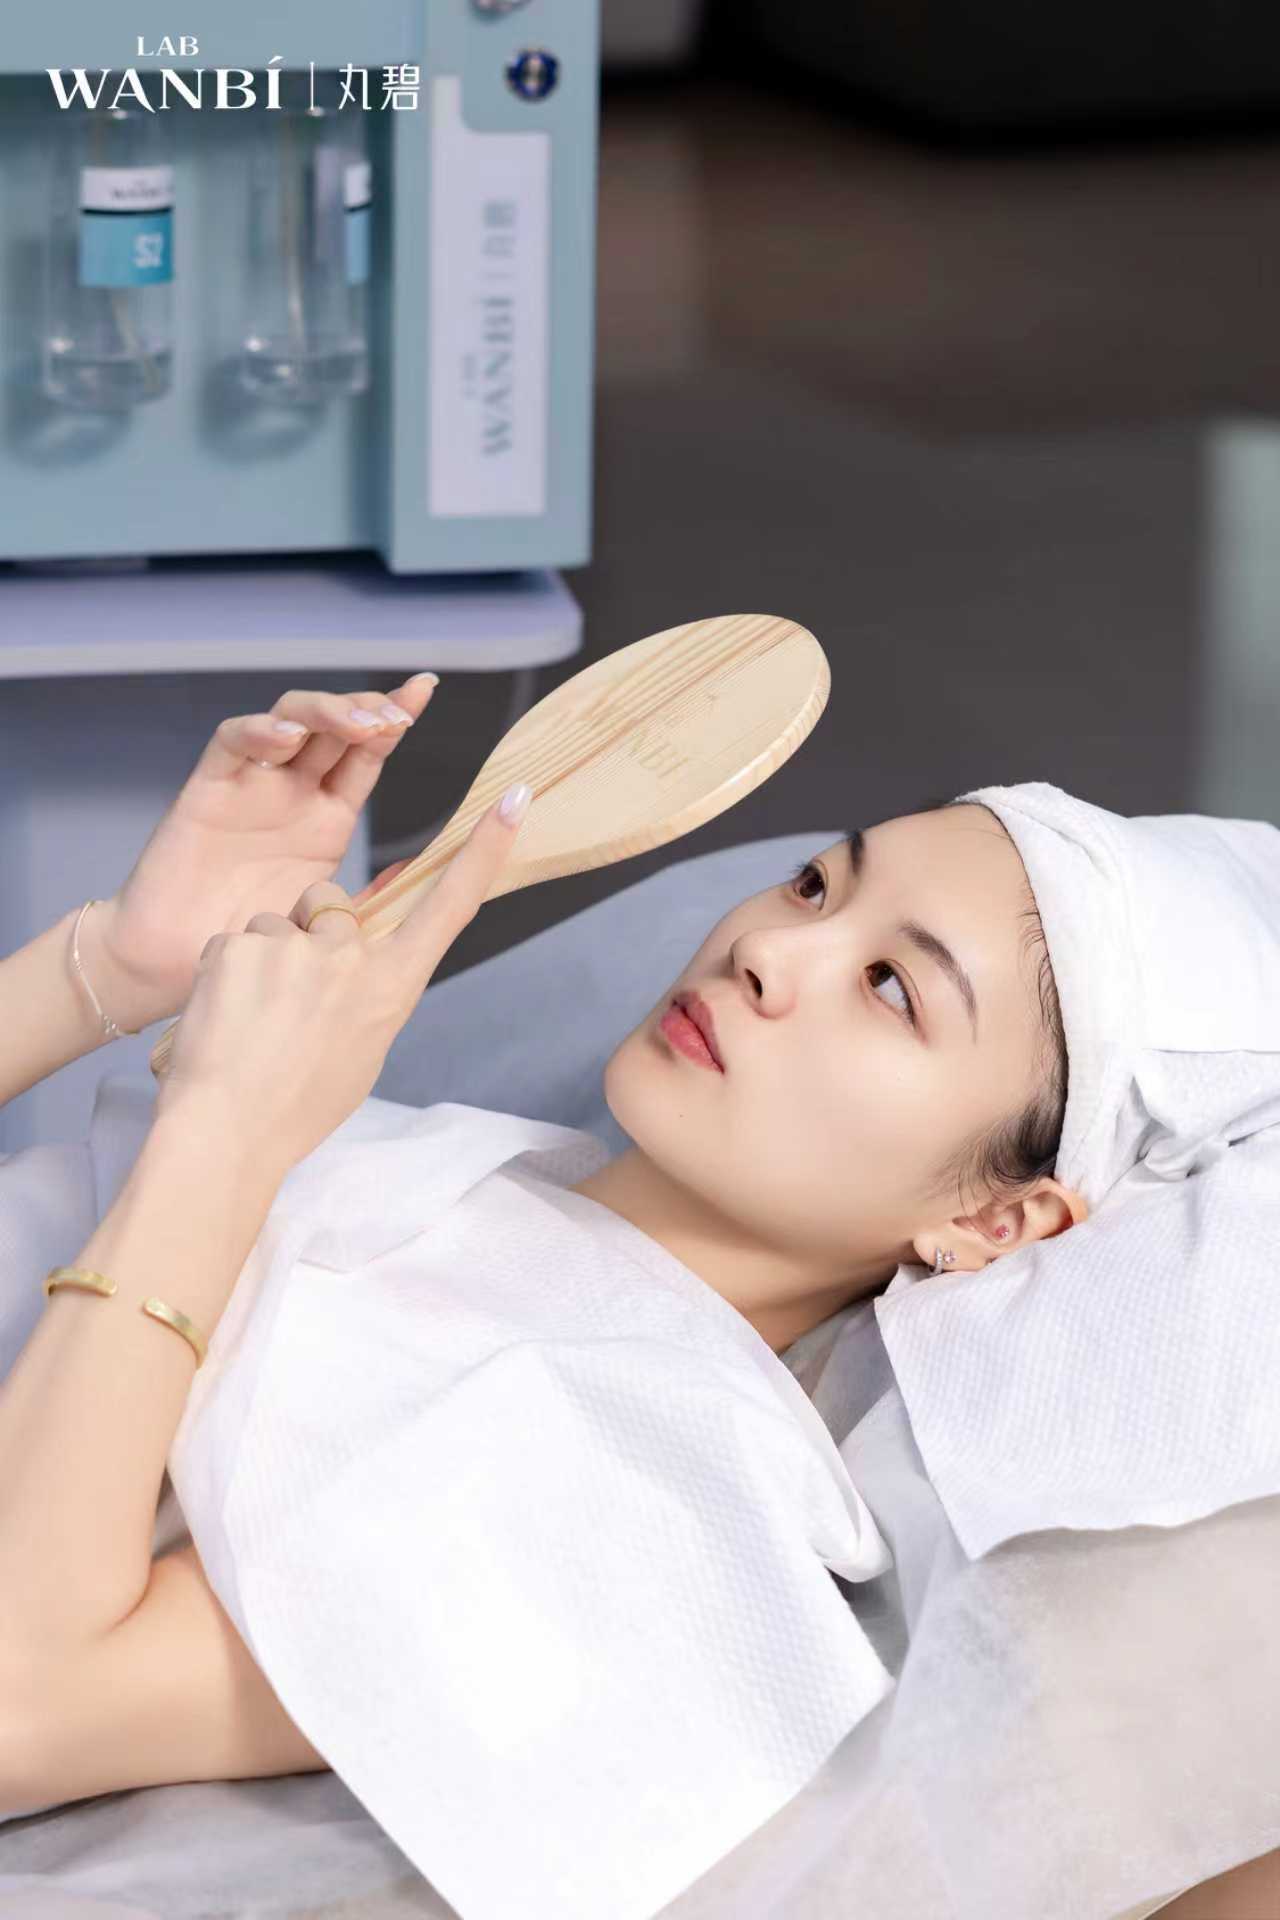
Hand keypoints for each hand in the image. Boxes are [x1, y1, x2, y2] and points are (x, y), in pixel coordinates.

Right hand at [84, 677, 439, 1031]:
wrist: (176, 965)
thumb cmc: (248, 942)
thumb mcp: (327, 917)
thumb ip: (370, 892)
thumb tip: (423, 871)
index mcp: (328, 815)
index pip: (367, 752)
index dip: (394, 716)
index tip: (423, 690)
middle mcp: (292, 790)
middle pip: (334, 724)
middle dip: (368, 707)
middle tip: (397, 718)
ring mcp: (251, 784)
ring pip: (290, 719)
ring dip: (326, 712)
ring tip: (360, 725)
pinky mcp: (208, 788)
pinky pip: (233, 743)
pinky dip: (260, 732)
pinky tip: (289, 738)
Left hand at [151, 784, 530, 1179]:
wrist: (227, 1132)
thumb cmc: (295, 1107)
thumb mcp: (361, 1053)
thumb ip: (369, 995)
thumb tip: (359, 964)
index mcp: (391, 988)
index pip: (451, 906)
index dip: (484, 850)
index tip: (514, 798)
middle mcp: (351, 958)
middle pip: (330, 907)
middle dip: (307, 934)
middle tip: (283, 1006)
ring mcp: (296, 946)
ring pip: (275, 924)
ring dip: (261, 958)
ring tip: (250, 1020)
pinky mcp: (241, 943)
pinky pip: (232, 941)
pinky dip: (223, 972)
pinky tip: (222, 1016)